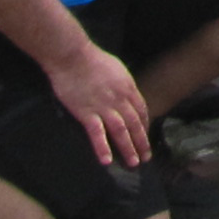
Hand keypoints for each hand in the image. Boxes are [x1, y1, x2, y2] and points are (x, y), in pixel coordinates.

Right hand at [52, 35, 151, 169]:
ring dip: (128, 148)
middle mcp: (120, 99)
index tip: (145, 137)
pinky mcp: (86, 113)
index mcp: (128, 87)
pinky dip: (103, 148)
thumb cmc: (92, 59)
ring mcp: (104, 107)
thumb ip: (122, 84)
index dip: (144, 125)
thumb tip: (126, 94)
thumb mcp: (116, 69)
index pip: (141, 110)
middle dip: (142, 142)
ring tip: (133, 162)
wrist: (73, 56)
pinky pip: (97, 133)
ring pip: (121, 131)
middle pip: (135, 124)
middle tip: (146, 157)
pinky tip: (106, 161)